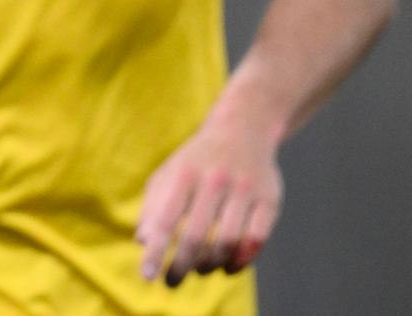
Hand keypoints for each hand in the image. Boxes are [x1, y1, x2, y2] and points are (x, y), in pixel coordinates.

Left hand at [136, 113, 281, 285]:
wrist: (243, 129)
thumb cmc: (197, 160)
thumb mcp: (169, 174)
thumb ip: (154, 206)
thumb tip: (142, 242)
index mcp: (184, 173)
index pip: (166, 220)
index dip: (156, 251)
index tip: (147, 276)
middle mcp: (215, 180)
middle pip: (197, 236)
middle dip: (181, 266)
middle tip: (172, 282)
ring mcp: (245, 189)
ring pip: (227, 241)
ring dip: (210, 264)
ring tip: (199, 270)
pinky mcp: (269, 199)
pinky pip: (256, 239)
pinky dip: (241, 260)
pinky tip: (228, 267)